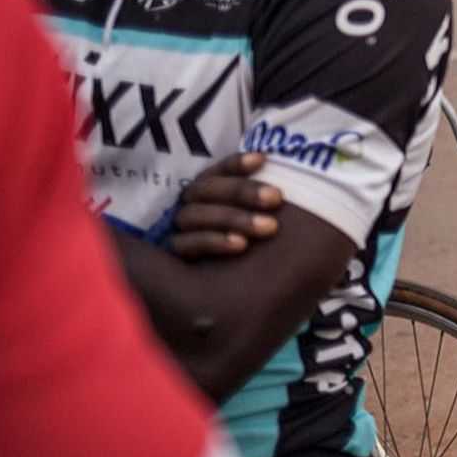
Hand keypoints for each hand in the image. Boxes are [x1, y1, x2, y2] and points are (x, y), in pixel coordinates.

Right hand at [167, 153, 283, 260]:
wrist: (223, 296)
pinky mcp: (172, 255)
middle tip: (277, 197)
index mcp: (210, 192)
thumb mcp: (262, 221)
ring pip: (195, 215)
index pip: (218, 171)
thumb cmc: (255, 251)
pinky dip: (214, 241)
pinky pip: (184, 244)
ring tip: (270, 227)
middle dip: (242, 191)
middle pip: (207, 189)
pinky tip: (241, 245)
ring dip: (233, 217)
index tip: (262, 159)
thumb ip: (269, 202)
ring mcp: (178, 230)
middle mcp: (191, 207)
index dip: (236, 164)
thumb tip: (284, 175)